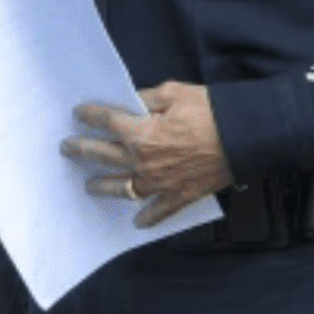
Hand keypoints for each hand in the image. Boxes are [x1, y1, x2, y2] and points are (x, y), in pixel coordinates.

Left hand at [61, 82, 234, 227]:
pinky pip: (157, 212)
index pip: (106, 121)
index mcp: (140, 133)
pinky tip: (137, 221)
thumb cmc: (213, 112)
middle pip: (103, 155)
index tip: (81, 113)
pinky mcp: (179, 196)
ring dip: (101, 186)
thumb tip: (132, 102)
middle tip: (68, 148)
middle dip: (81, 149)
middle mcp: (143, 161)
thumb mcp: (176, 92)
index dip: (89, 115)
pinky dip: (146, 218)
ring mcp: (159, 183)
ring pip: (121, 188)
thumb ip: (147, 98)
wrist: (245, 137)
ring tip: (89, 185)